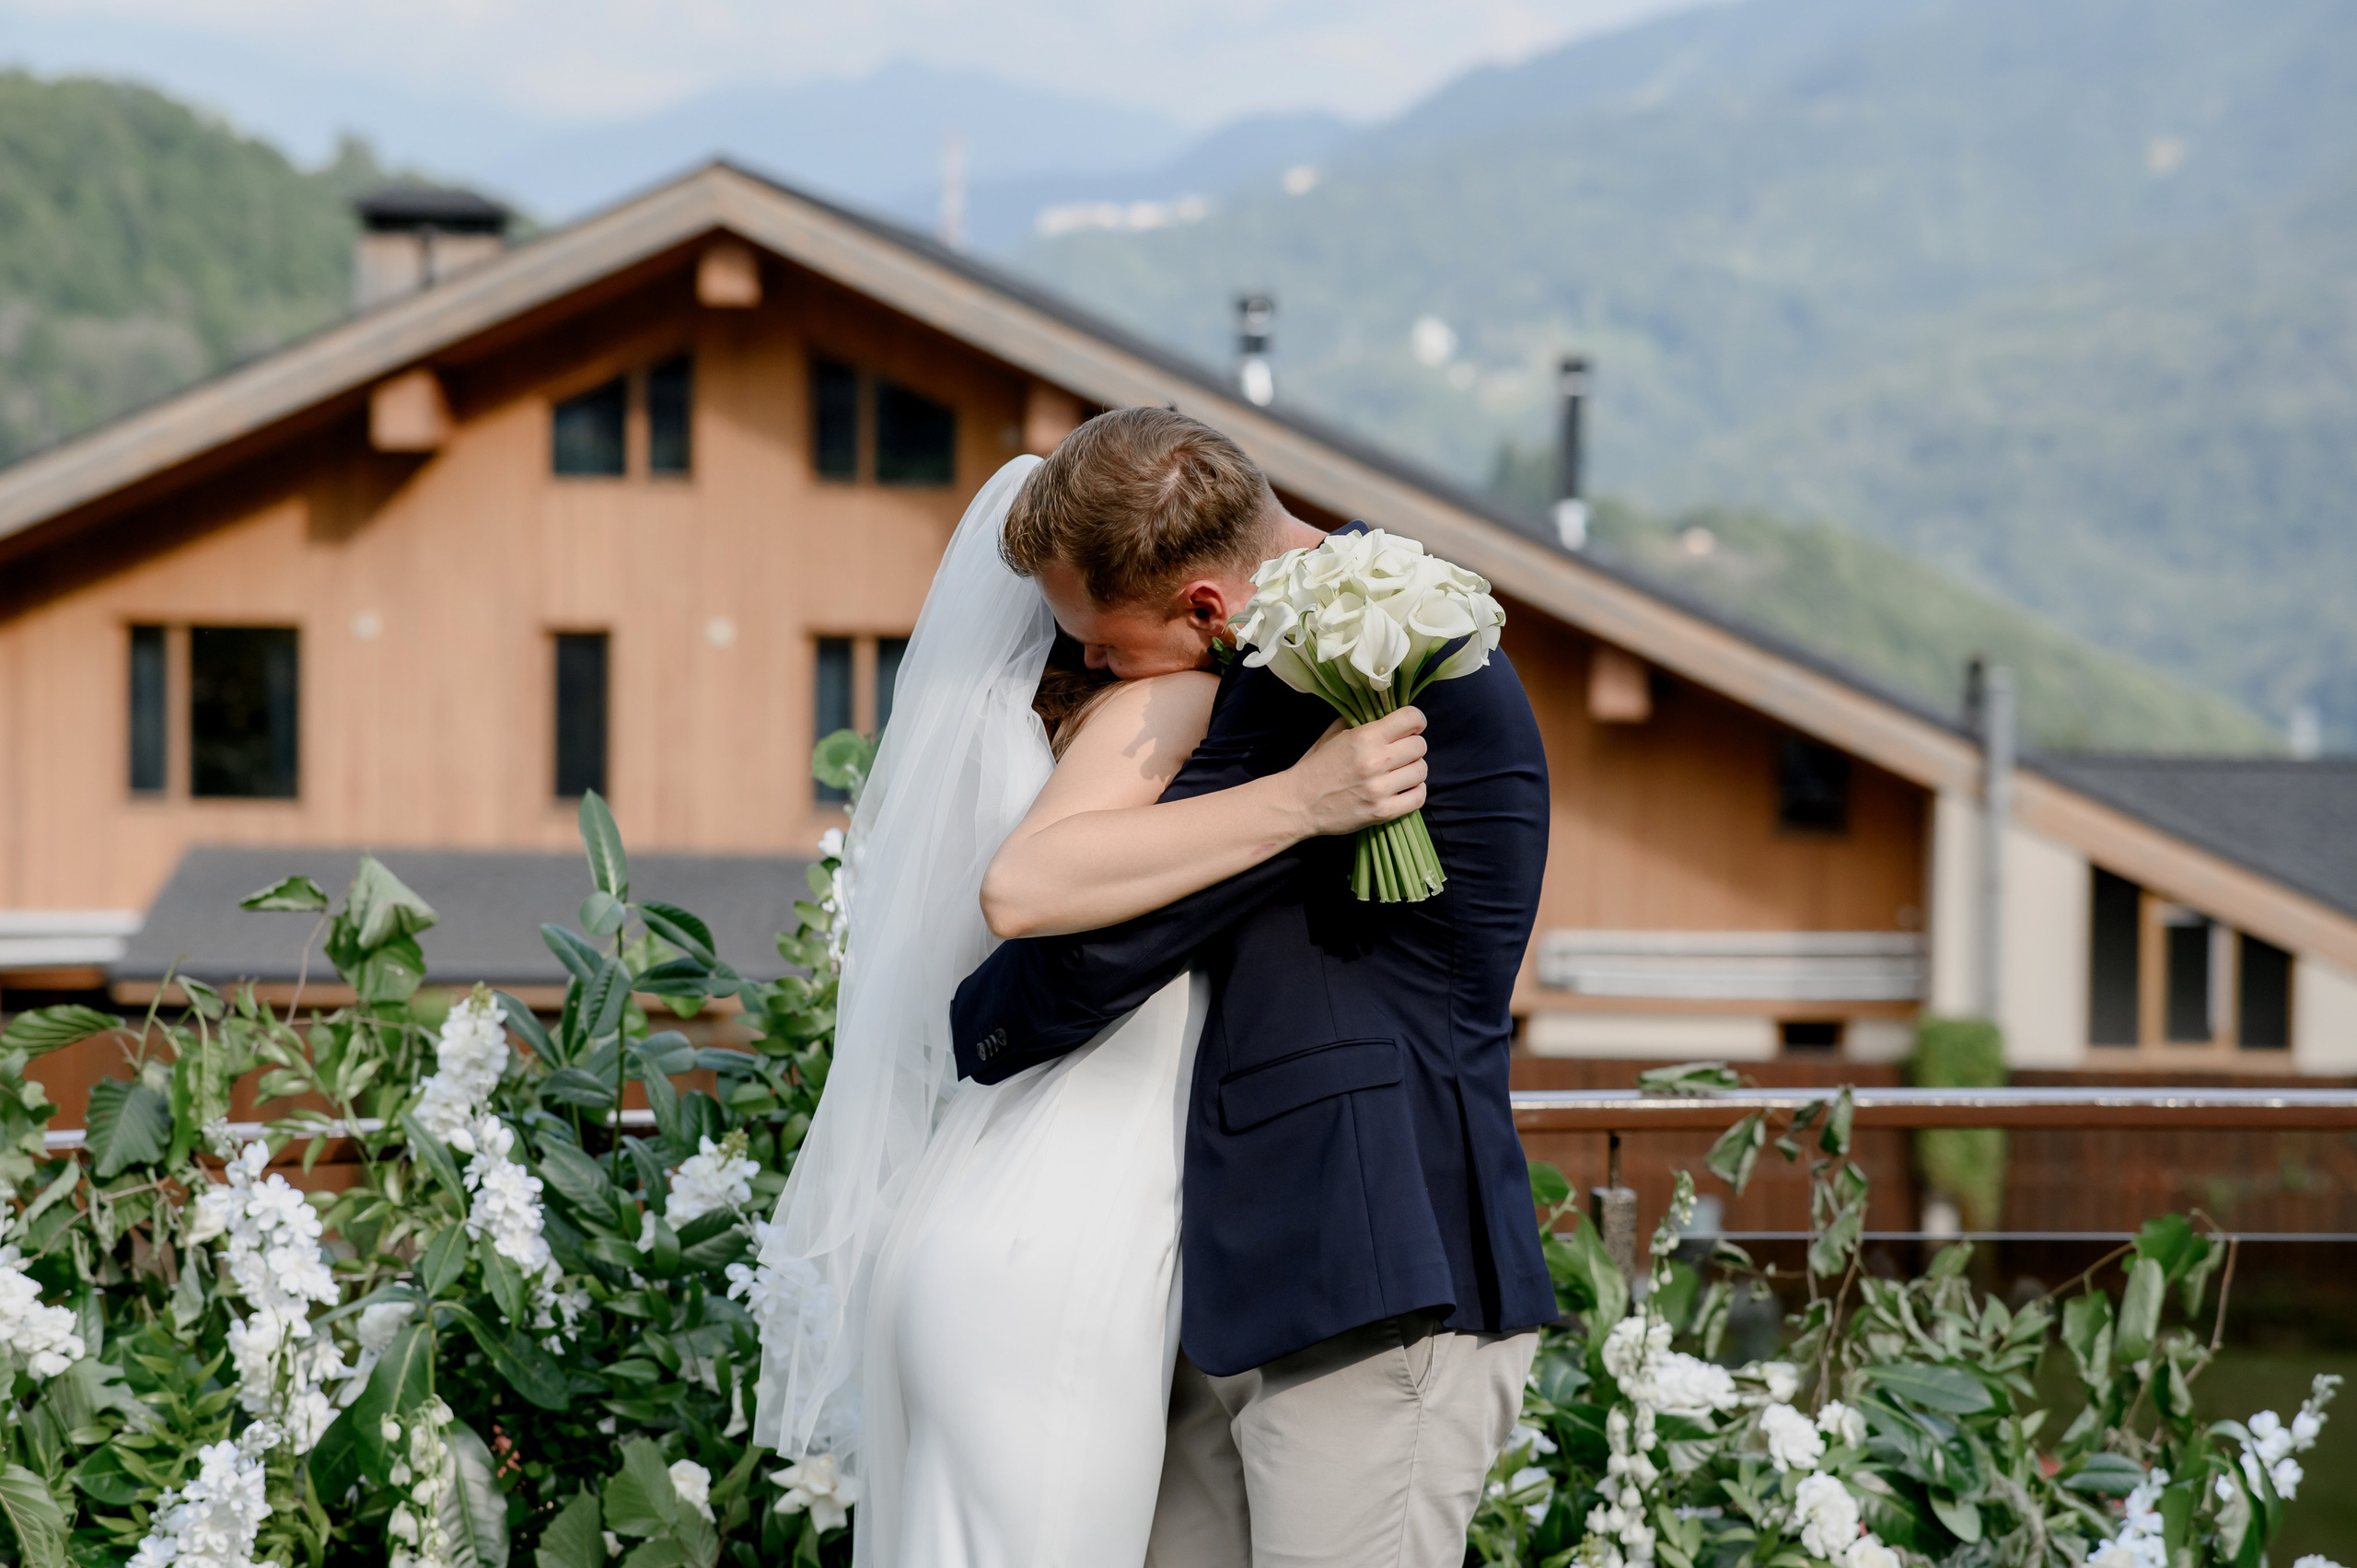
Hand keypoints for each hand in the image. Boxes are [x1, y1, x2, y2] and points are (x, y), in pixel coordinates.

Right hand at [1284, 708, 1427, 836]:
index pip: (1411, 718)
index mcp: (1364, 737)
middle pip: (1420, 746)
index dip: (1416, 720)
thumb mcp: (1334, 734)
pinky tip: (1404, 789)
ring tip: (1400, 772)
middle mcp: (1375, 761)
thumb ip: (1361, 721)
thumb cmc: (1316, 767)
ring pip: (1421, 771)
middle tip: (1402, 752)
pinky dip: (1415, 792)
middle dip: (1413, 746)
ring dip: (1413, 770)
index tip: (1412, 727)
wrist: (1297, 803)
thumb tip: (1387, 713)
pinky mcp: (1381, 812)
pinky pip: (1418, 798)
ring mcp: (1379, 788)